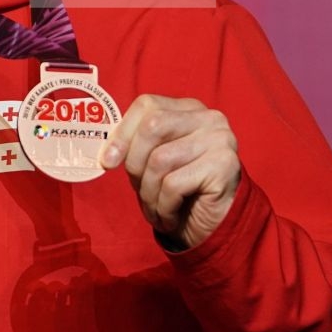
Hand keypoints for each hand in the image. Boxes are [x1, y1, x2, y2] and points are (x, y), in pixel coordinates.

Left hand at [99, 95, 239, 251]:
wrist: (216, 227)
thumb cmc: (180, 191)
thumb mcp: (152, 161)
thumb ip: (134, 146)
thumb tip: (107, 154)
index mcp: (189, 109)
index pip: (147, 104)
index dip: (122, 133)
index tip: (108, 162)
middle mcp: (209, 118)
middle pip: (152, 126)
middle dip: (135, 164)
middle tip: (139, 190)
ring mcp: (220, 140)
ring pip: (160, 159)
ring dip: (148, 193)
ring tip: (154, 208)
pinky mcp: (224, 166)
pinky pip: (173, 184)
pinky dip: (163, 207)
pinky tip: (169, 217)